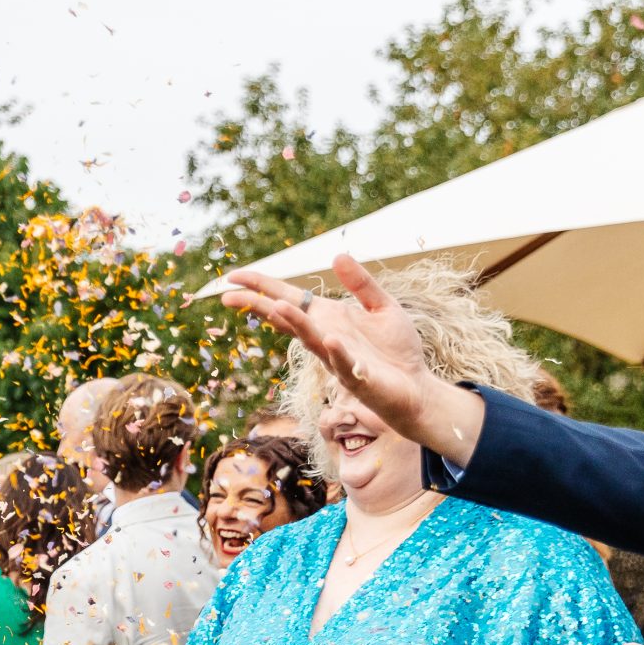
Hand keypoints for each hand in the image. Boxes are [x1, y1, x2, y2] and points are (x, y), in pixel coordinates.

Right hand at [222, 256, 440, 437]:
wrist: (416, 388)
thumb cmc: (396, 351)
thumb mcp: (382, 307)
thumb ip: (361, 284)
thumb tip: (337, 256)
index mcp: (327, 317)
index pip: (287, 298)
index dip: (261, 286)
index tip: (233, 276)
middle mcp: (324, 336)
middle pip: (286, 318)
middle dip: (258, 306)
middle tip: (227, 296)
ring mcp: (336, 358)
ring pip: (310, 339)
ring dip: (295, 324)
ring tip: (277, 307)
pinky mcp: (357, 377)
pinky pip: (343, 363)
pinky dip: (337, 351)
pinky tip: (330, 338)